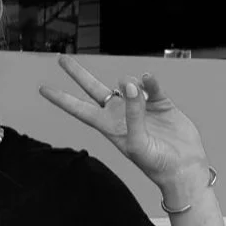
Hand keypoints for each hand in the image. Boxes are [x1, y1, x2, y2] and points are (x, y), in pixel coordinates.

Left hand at [39, 55, 211, 202]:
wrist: (183, 167)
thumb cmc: (155, 162)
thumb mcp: (137, 142)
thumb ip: (132, 112)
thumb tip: (128, 84)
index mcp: (108, 126)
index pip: (79, 110)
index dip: (61, 99)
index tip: (42, 89)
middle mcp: (120, 114)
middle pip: (93, 90)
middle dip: (77, 75)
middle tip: (61, 59)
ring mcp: (139, 106)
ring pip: (126, 84)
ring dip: (128, 82)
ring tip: (134, 88)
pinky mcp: (160, 102)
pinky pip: (151, 86)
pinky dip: (149, 81)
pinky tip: (148, 79)